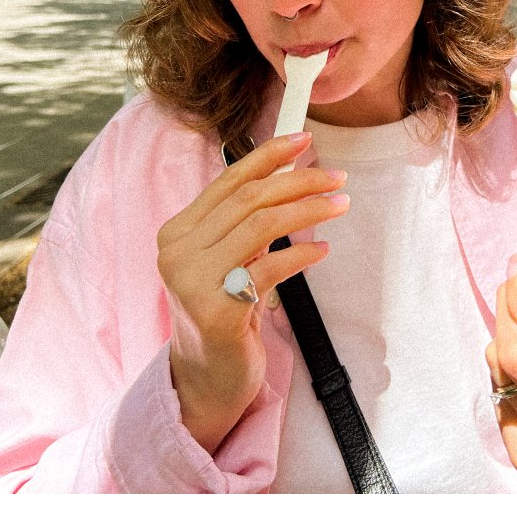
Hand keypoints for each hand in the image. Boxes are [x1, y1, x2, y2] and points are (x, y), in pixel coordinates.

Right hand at [157, 132, 348, 453]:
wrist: (207, 375)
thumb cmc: (223, 311)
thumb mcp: (223, 260)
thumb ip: (240, 223)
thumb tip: (288, 175)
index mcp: (176, 233)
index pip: (227, 182)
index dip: (267, 156)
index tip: (303, 141)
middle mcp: (178, 253)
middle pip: (248, 199)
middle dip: (298, 181)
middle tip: (337, 178)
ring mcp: (194, 283)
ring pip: (261, 226)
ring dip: (308, 209)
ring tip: (340, 205)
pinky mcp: (218, 312)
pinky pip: (270, 268)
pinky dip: (303, 253)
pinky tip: (322, 249)